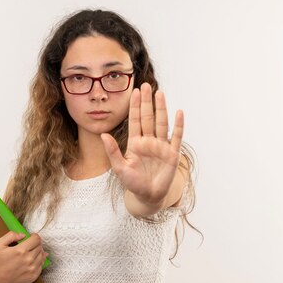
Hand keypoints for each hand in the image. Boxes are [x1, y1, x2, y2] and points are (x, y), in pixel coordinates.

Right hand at [0, 231, 47, 282]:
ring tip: (31, 252)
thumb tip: (23, 235)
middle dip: (36, 244)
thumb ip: (11, 235)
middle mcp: (28, 259)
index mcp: (21, 251)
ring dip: (38, 252)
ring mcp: (32, 268)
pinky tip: (32, 260)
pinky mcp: (34, 275)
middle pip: (40, 246)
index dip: (34, 236)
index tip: (31, 237)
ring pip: (42, 255)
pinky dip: (38, 261)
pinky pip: (42, 264)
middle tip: (30, 245)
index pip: (36, 239)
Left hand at [101, 82, 183, 206]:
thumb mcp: (120, 168)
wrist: (148, 196)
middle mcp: (149, 141)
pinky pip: (176, 137)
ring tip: (160, 94)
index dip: (135, 107)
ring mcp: (161, 146)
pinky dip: (178, 125)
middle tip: (146, 86)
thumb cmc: (133, 183)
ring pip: (161, 123)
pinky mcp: (172, 154)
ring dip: (161, 109)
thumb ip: (113, 151)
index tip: (135, 92)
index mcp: (136, 143)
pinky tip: (178, 112)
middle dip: (147, 102)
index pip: (135, 121)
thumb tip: (103, 135)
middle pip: (148, 118)